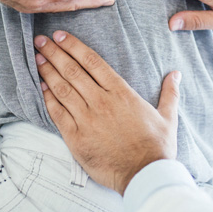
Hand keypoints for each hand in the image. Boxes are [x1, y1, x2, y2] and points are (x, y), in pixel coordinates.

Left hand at [33, 31, 180, 194]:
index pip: (92, 62)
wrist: (144, 175)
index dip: (74, 46)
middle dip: (54, 53)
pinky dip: (48, 98)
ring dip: (48, 71)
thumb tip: (176, 73)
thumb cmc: (157, 147)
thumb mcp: (168, 117)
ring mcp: (87, 119)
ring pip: (62, 89)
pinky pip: (57, 113)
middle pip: (73, 71)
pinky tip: (40, 86)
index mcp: (121, 93)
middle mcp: (101, 102)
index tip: (60, 36)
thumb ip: (169, 93)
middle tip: (41, 41)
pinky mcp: (76, 138)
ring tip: (37, 58)